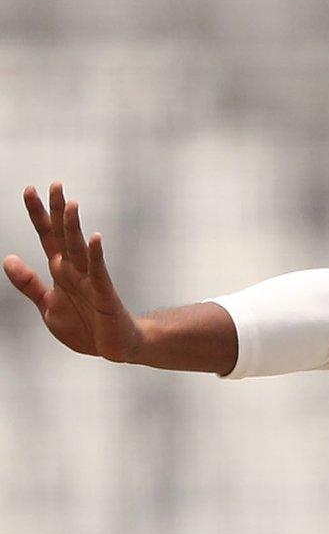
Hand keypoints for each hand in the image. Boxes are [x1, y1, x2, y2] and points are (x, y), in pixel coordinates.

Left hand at [5, 184, 140, 360]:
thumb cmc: (84, 326)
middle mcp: (75, 270)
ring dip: (74, 227)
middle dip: (58, 211)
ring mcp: (90, 280)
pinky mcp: (104, 294)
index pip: (47, 235)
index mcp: (60, 270)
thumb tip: (7, 258)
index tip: (29, 189)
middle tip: (55, 185)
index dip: (38, 214)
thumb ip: (28, 283)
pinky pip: (99, 272)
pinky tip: (94, 238)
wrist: (113, 349)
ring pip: (79, 249)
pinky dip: (95, 255)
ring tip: (71, 204)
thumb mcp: (47, 305)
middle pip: (63, 235)